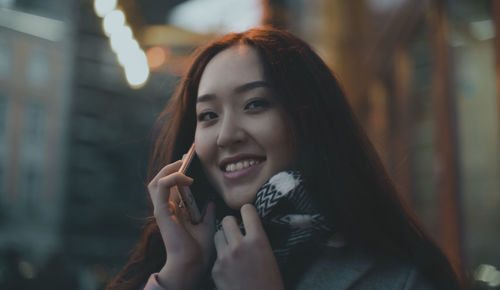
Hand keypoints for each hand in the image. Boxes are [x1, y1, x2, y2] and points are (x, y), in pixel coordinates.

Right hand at [148, 160, 215, 289]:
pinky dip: (172, 178)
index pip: (172, 185)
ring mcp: (162, 209)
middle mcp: (166, 208)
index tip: (191, 158)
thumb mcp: (207, 225)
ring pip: (156, 181)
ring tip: (183, 163)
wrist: (192, 264)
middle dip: (172, 165)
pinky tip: (186, 177)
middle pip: (160, 180)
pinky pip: (161, 187)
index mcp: (174, 210)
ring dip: (169, 168)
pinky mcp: (161, 211)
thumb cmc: (198, 249)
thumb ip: (207, 212)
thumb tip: (211, 200)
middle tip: (187, 156)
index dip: (179, 170)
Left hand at [212, 204, 284, 289]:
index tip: (248, 216)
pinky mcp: (215, 269)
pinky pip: (215, 254)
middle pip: (227, 219)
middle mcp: (239, 245)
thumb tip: (247, 225)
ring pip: (217, 235)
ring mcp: (225, 257)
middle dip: (232, 224)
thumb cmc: (270, 282)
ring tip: (232, 249)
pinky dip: (221, 258)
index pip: (247, 210)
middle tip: (237, 232)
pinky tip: (230, 268)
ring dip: (224, 238)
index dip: (247, 212)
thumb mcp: (269, 255)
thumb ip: (257, 238)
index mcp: (258, 239)